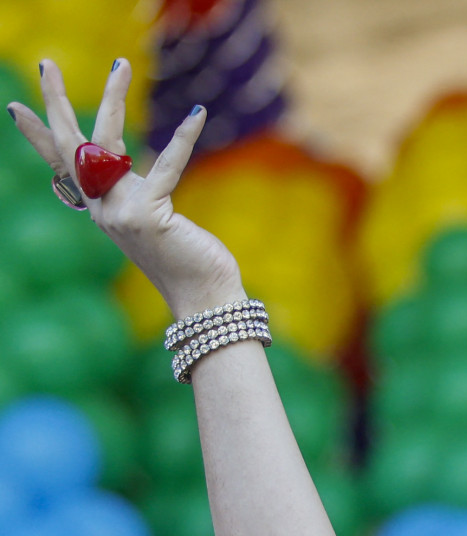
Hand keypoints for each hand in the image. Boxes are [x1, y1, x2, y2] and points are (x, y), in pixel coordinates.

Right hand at [7, 59, 244, 316]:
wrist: (203, 297)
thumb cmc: (186, 259)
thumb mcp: (152, 220)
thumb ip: (136, 193)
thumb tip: (130, 168)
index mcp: (100, 208)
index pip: (62, 165)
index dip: (37, 136)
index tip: (15, 108)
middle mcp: (102, 208)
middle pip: (71, 144)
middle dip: (57, 101)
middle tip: (47, 63)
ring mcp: (120, 211)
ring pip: (108, 141)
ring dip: (113, 97)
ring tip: (119, 64)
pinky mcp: (149, 214)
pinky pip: (166, 165)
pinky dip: (183, 138)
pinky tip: (196, 114)